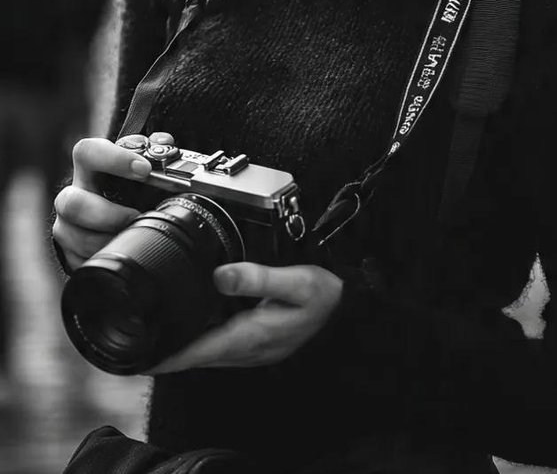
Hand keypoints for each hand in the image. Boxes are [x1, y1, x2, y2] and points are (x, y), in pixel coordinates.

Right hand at [52, 132, 159, 270]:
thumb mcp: (135, 165)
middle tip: (134, 215)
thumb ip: (151, 150)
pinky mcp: (68, 251)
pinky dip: (100, 257)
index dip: (114, 159)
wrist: (105, 216)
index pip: (88, 152)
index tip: (144, 169)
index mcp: (88, 168)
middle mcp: (72, 195)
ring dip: (104, 239)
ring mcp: (66, 225)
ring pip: (72, 236)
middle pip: (73, 203)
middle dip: (107, 214)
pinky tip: (117, 252)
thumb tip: (164, 143)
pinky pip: (78, 259)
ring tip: (128, 237)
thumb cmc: (123, 186)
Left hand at [149, 261, 343, 373]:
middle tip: (133, 340)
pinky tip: (192, 323)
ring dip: (180, 346)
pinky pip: (218, 344)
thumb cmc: (325, 296)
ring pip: (205, 352)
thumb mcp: (296, 282)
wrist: (349, 309)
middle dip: (164, 352)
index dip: (164, 357)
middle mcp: (245, 349)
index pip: (195, 353)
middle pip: (194, 356)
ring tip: (152, 333)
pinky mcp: (255, 341)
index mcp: (248, 336)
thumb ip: (258, 278)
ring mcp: (250, 348)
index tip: (136, 357)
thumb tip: (220, 275)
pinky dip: (199, 338)